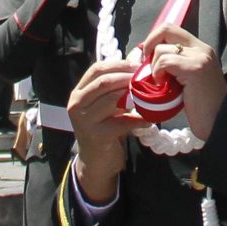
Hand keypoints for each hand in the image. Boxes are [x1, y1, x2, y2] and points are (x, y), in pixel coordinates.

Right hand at [65, 58, 141, 201]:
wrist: (96, 161)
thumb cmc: (105, 128)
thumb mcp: (106, 105)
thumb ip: (116, 88)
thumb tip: (138, 63)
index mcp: (78, 93)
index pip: (96, 69)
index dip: (118, 65)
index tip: (137, 65)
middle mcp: (76, 104)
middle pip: (103, 82)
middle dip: (127, 77)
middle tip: (146, 77)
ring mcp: (84, 120)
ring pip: (112, 99)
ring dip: (133, 95)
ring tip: (150, 95)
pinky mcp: (96, 135)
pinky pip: (122, 122)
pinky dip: (138, 119)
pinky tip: (150, 120)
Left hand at [141, 26, 226, 141]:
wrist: (220, 123)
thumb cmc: (201, 107)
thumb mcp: (186, 79)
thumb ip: (172, 65)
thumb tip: (143, 59)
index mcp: (200, 49)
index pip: (171, 30)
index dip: (154, 40)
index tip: (148, 59)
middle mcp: (202, 48)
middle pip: (166, 29)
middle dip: (149, 44)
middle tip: (147, 66)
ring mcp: (200, 57)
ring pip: (161, 49)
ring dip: (154, 67)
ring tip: (160, 83)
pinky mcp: (195, 68)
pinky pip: (165, 61)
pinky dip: (158, 73)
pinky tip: (162, 86)